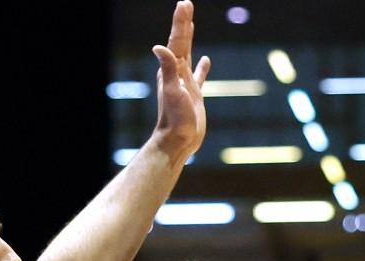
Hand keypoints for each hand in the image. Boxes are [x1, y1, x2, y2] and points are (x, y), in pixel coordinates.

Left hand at [150, 1, 211, 158]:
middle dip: (183, 23)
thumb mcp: (173, 93)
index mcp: (173, 71)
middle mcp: (177, 74)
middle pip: (181, 43)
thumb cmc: (175, 120)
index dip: (181, 22)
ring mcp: (185, 84)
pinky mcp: (194, 95)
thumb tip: (158, 47)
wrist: (177, 141)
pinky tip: (206, 60)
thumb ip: (167, 70)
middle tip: (186, 5)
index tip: (184, 4)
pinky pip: (199, 76)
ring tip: (191, 24)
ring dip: (189, 39)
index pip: (177, 41)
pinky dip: (202, 67)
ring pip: (188, 55)